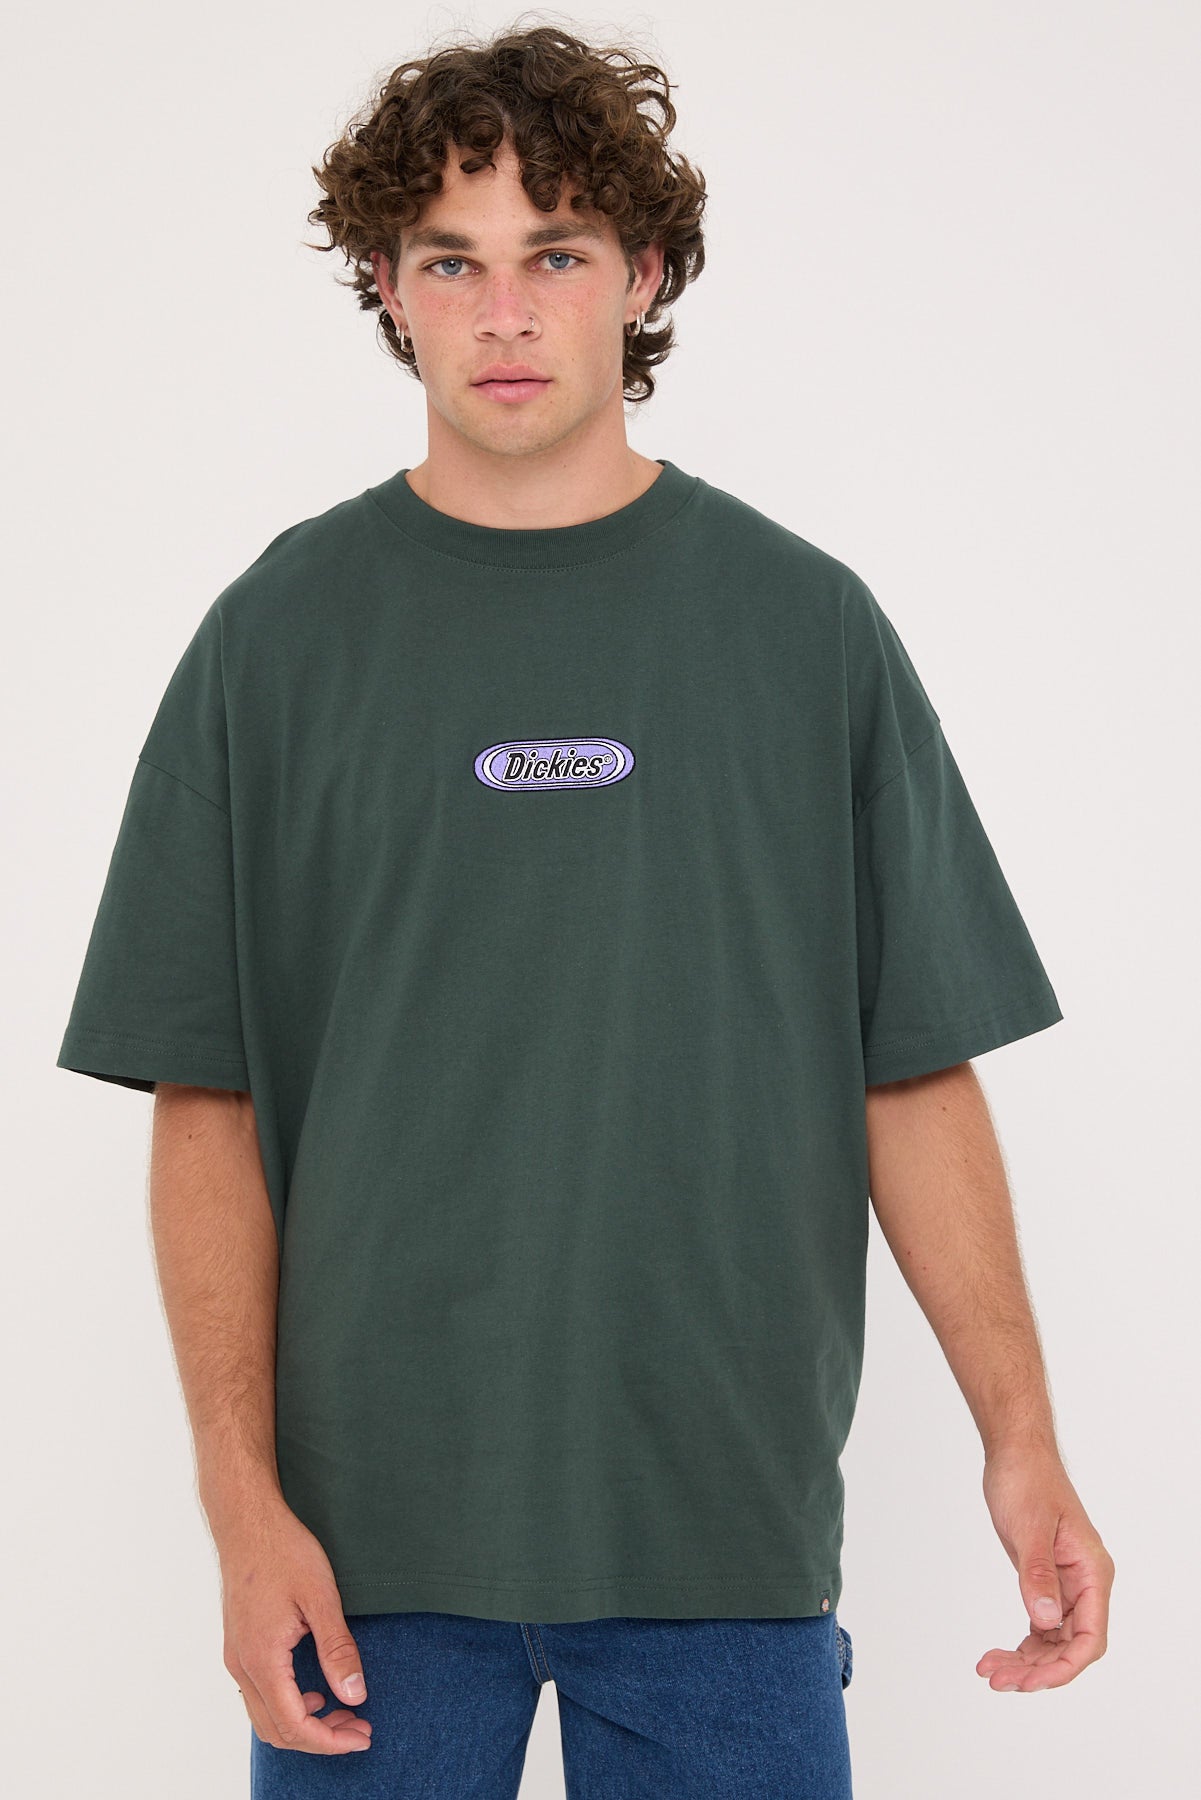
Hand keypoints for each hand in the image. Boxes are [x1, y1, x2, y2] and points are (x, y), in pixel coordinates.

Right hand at [218, 1496, 372, 1753]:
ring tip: (343, 1711)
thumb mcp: (321, 1597)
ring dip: (303, 1724)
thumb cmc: (283, 1551)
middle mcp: (242, 1666)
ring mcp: (236, 1657)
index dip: (330, 1741)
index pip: (294, 1725)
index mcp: (262, 1658)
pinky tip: (316, 1690)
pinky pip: (259, 1695)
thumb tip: (355, 1695)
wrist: (246, 1522)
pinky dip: (288, 1706)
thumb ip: (338, 1649)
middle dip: (320, 1739)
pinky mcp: (239, 1646)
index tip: (362, 1737)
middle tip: (359, 1729)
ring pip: (265, 1717)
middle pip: (276, 1731)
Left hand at [976, 1442, 1114, 1691]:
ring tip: (990, 1671)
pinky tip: (997, 1655)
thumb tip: (1045, 1620)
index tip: (1031, 1681)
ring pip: (1052, 1639)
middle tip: (998, 1680)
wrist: (1015, 1452)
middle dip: (1037, 1669)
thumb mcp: (1029, 1528)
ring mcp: (1065, 1584)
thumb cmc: (1027, 1480)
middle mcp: (1085, 1583)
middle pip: (1069, 1646)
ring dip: (1025, 1661)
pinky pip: (1039, 1624)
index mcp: (1092, 1572)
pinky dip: (1021, 1643)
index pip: (1090, 1637)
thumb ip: (1038, 1575)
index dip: (1064, 1667)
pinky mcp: (1044, 1579)